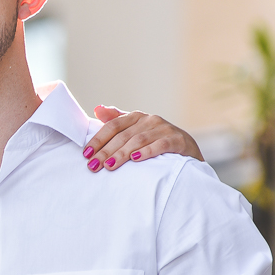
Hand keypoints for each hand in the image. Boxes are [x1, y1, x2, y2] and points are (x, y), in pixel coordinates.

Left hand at [82, 107, 203, 172]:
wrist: (188, 150)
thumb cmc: (157, 140)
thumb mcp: (137, 130)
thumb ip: (117, 120)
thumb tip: (97, 109)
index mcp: (137, 117)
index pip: (113, 126)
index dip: (98, 139)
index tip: (86, 154)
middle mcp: (150, 120)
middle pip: (123, 135)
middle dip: (106, 151)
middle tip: (93, 165)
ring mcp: (164, 129)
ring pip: (138, 140)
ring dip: (122, 153)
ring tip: (109, 165)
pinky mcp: (178, 140)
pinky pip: (160, 145)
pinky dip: (147, 152)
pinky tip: (135, 159)